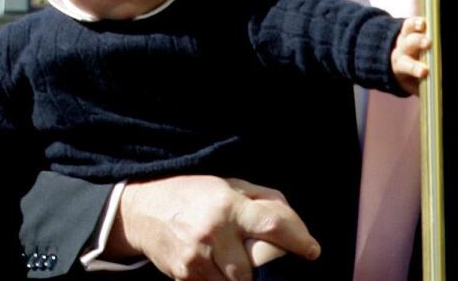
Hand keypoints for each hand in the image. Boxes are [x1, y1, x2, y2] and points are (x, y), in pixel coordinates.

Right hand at [109, 175, 319, 280]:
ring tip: (247, 267)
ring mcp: (196, 258)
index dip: (299, 240)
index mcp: (230, 205)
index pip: (272, 225)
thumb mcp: (232, 186)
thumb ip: (265, 201)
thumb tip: (294, 224)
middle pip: (254, 268)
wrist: (145, 210)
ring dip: (246, 280)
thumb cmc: (196, 194)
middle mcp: (213, 233)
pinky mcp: (183, 276)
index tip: (312, 251)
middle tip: (274, 266)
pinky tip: (224, 270)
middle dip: (268, 271)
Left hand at [392, 16, 430, 94]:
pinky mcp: (408, 27)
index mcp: (403, 65)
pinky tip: (427, 19)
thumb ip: (426, 89)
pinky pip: (410, 22)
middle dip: (418, 44)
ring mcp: (405, 37)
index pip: (408, 66)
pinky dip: (417, 20)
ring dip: (418, 27)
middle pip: (409, 45)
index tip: (425, 72)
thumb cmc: (412, 76)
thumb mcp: (415, 85)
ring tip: (426, 26)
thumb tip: (444, 97)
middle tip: (428, 43)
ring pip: (409, 31)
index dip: (416, 68)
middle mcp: (403, 50)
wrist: (396, 60)